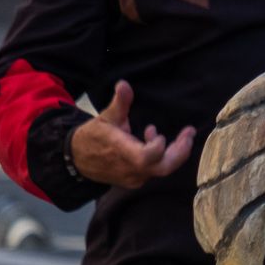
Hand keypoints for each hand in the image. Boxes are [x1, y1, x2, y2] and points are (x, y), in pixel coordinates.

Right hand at [70, 81, 194, 188]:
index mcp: (121, 152)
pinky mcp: (135, 180)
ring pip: (162, 169)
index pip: (146, 158)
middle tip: (189, 133)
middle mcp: (130, 169)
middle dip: (180, 151)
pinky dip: (162, 156)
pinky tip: (155, 139)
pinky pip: (154, 170)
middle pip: (163, 168)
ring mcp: (133, 177)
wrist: (76, 159)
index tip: (156, 131)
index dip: (158, 147)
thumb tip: (123, 84)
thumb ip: (119, 103)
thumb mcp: (105, 117)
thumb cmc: (92, 136)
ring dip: (174, 151)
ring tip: (180, 134)